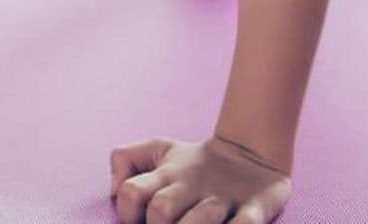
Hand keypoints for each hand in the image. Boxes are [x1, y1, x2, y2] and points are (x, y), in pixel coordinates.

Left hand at [110, 135, 290, 223]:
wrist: (250, 151)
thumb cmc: (194, 162)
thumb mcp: (157, 151)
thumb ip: (126, 160)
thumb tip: (113, 189)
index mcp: (168, 175)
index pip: (131, 192)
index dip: (127, 212)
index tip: (138, 221)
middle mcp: (193, 186)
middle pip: (162, 210)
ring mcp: (224, 199)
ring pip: (202, 219)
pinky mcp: (255, 208)